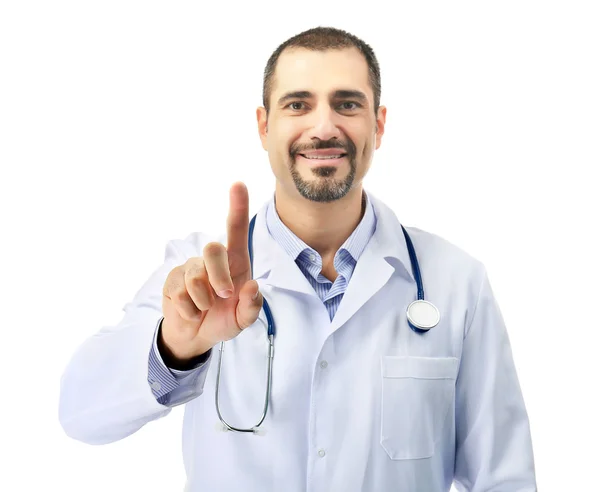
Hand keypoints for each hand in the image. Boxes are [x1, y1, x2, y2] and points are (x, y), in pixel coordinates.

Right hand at [160, 182, 262, 363]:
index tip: (238, 184)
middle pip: (213, 249)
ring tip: (205, 308)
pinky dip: (189, 310)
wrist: (195, 336)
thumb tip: (252, 286)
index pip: (236, 230)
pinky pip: (180, 293)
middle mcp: (212, 260)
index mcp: (235, 262)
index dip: (237, 207)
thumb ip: (252, 306)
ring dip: (203, 301)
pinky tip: (191, 312)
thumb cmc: (223, 320)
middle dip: (219, 276)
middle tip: (223, 295)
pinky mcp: (172, 279)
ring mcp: (190, 267)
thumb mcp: (243, 320)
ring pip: (196, 277)